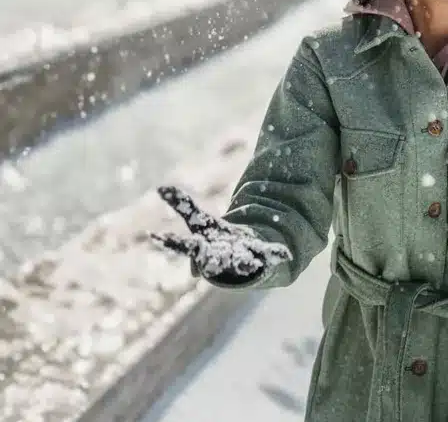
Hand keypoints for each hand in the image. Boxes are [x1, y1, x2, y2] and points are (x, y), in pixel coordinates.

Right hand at [149, 185, 291, 279]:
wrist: (240, 259)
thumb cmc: (215, 240)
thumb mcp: (200, 221)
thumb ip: (182, 206)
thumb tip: (159, 187)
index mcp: (203, 246)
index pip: (184, 245)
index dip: (171, 242)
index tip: (156, 236)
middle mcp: (219, 257)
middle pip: (210, 260)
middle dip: (206, 261)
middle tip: (201, 267)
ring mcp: (240, 259)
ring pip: (240, 262)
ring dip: (244, 262)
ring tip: (250, 263)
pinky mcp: (260, 256)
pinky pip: (269, 255)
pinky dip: (276, 254)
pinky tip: (285, 253)